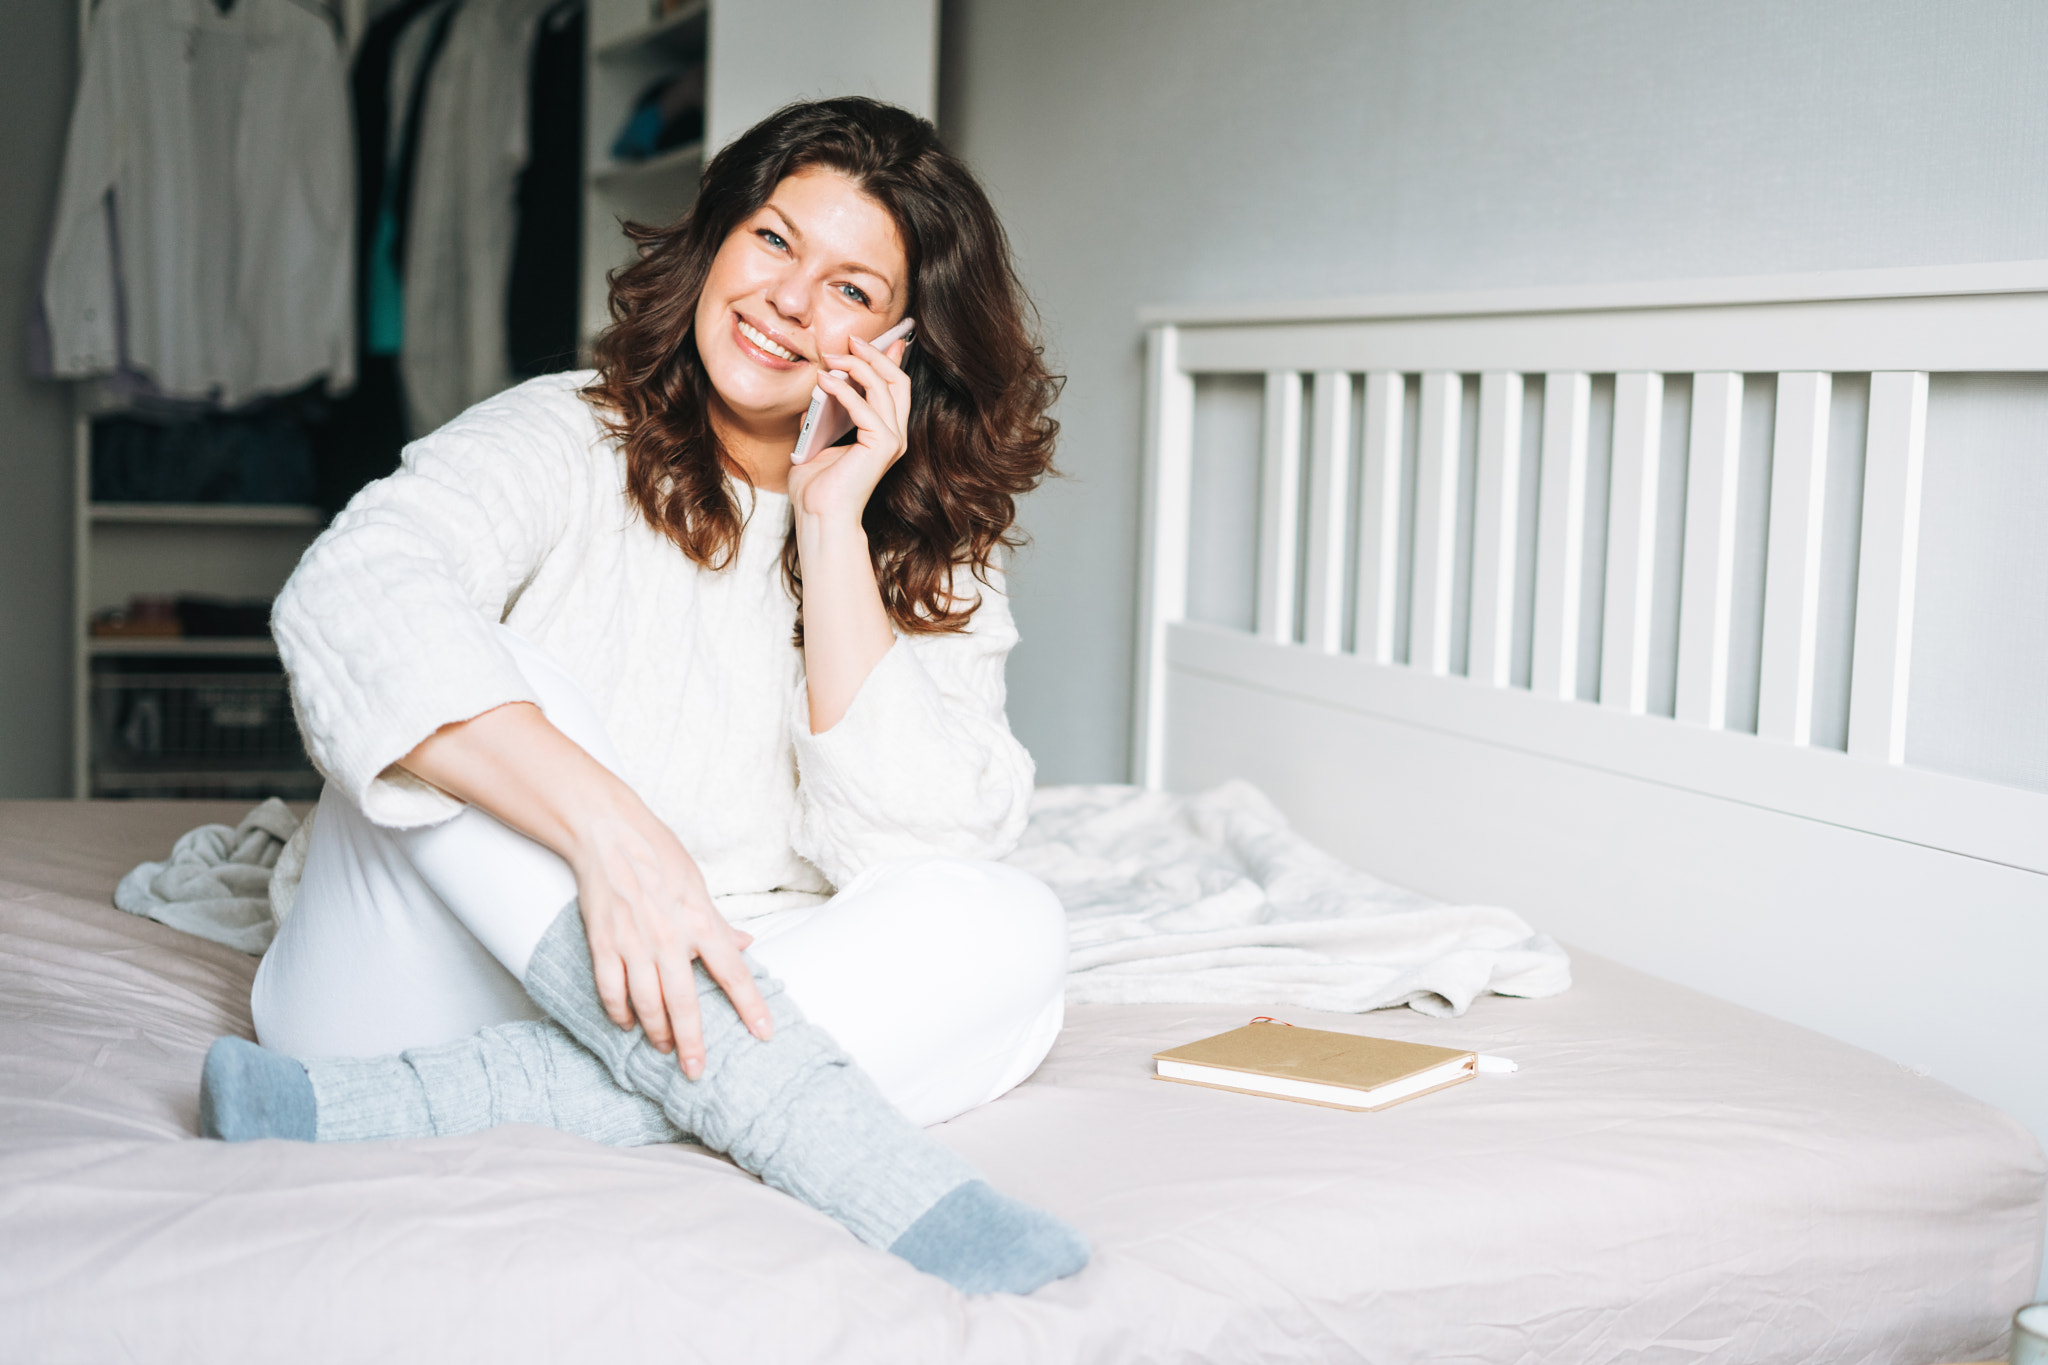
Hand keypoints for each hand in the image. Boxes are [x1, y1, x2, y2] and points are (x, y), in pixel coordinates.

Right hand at [564, 792, 770, 1077]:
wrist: (609, 834)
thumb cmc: (658, 855)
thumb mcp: (699, 886)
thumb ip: (719, 923)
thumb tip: (746, 944)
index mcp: (701, 923)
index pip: (734, 973)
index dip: (751, 1007)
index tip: (763, 1034)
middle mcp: (669, 939)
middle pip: (685, 1003)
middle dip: (692, 1042)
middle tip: (696, 1070)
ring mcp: (633, 944)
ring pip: (646, 1004)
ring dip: (656, 1033)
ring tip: (665, 1049)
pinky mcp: (603, 944)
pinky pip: (611, 991)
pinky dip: (618, 1013)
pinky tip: (627, 1024)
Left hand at [787, 330, 912, 528]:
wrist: (819, 516)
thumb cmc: (817, 487)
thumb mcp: (818, 439)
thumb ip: (823, 415)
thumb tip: (819, 388)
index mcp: (886, 433)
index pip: (895, 387)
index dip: (887, 359)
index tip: (870, 339)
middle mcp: (896, 435)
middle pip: (897, 380)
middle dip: (875, 355)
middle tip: (850, 341)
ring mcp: (892, 440)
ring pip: (885, 387)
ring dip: (857, 367)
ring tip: (832, 357)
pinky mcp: (882, 446)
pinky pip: (865, 407)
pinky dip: (844, 390)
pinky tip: (824, 381)